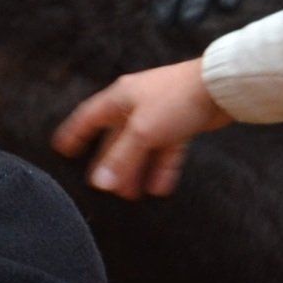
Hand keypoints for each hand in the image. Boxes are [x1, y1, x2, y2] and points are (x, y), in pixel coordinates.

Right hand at [52, 58, 228, 198]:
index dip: (74, 134)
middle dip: (110, 163)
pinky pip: (164, 150)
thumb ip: (121, 158)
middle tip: (103, 186)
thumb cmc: (176, 99)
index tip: (62, 149)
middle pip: (115, 138)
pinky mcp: (180, 123)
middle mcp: (136, 104)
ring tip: (130, 194)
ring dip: (135, 170)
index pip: (88, 118)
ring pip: (141, 147)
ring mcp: (159, 114)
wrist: (220, 87)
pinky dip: (160, 168)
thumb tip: (99, 182)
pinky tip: (158, 188)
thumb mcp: (143, 132)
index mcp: (119, 99)